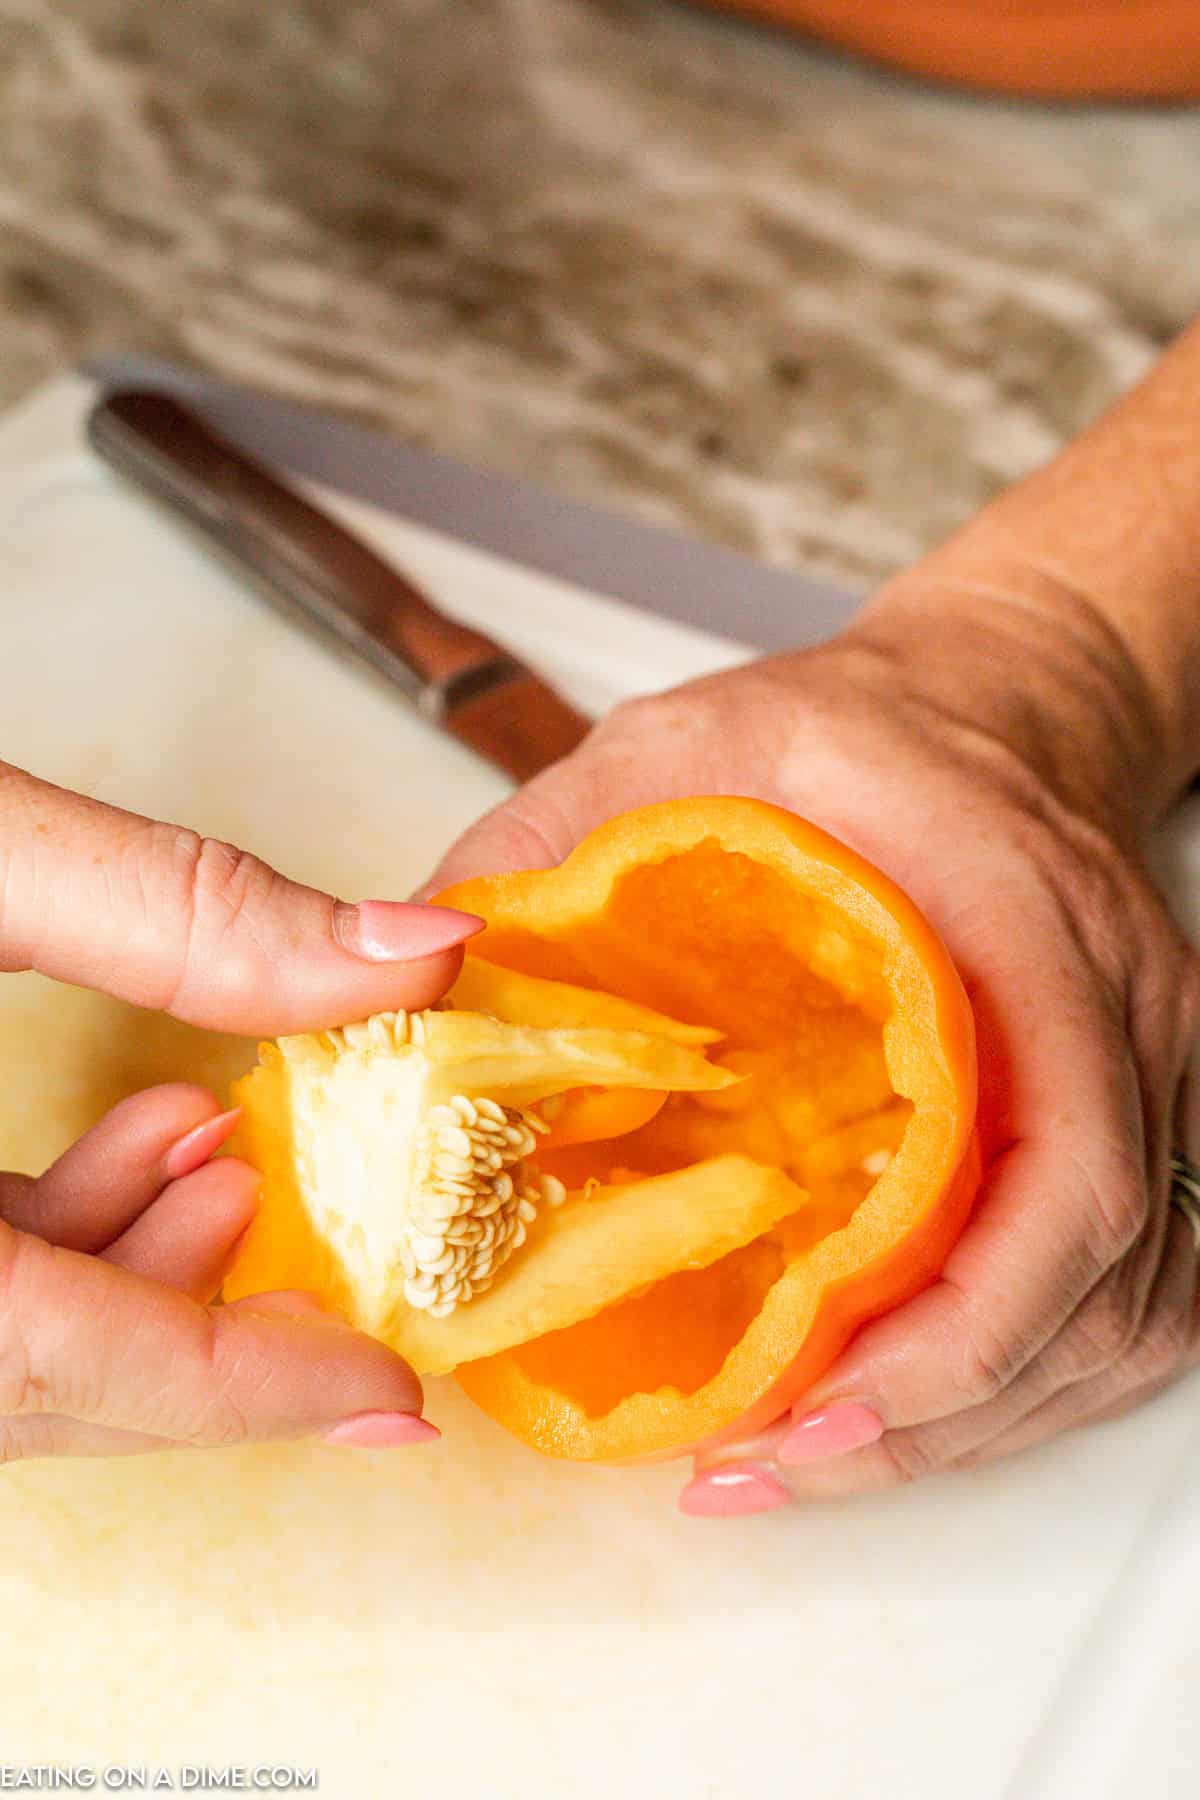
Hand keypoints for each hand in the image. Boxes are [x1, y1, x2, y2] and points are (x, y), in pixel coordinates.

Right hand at [0, 763, 481, 1461]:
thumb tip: (422, 951)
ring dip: (143, 1260)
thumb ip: (188, 909)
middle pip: (57, 1382)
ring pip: (27, 1343)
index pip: (68, 1362)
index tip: (392, 1398)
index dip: (246, 1387)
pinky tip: (152, 1132)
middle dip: (205, 1316)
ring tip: (227, 1138)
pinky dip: (75, 1230)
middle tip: (311, 1221)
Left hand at [424, 550, 1199, 1511]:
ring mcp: (1152, 1076)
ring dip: (980, 1415)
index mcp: (1026, 923)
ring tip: (815, 1456)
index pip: (1063, 1165)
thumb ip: (553, 842)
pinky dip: (1019, 1375)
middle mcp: (1123, 1017)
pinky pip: (1121, 1290)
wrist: (987, 710)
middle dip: (944, 1409)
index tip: (818, 1396)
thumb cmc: (853, 732)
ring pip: (1123, 1311)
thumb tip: (419, 977)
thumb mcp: (685, 745)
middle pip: (1097, 1278)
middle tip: (778, 1462)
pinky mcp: (1131, 1118)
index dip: (961, 1320)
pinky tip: (900, 1401)